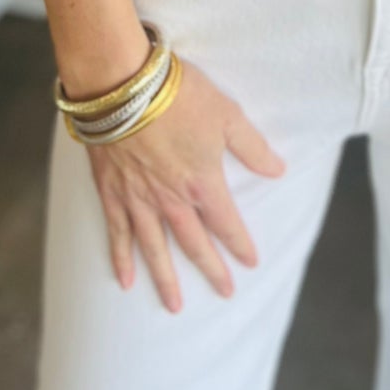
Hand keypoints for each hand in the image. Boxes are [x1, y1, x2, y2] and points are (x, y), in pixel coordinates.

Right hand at [84, 59, 284, 311]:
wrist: (123, 84)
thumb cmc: (179, 95)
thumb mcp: (227, 115)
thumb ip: (252, 147)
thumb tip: (278, 169)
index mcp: (203, 183)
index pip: (227, 223)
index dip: (240, 244)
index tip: (251, 263)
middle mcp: (171, 200)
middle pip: (194, 244)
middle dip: (211, 270)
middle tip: (223, 293)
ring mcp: (138, 199)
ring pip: (154, 248)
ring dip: (166, 279)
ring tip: (174, 305)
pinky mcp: (111, 191)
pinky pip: (117, 232)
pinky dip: (120, 258)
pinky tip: (124, 280)